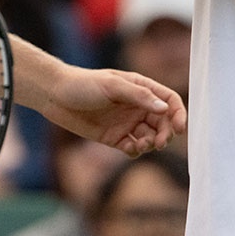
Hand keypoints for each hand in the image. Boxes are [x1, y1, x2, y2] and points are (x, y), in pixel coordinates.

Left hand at [41, 66, 186, 156]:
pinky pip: (134, 148)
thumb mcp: (112, 86)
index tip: (180, 128)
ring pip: (150, 137)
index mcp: (140, 88)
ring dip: (150, 143)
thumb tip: (164, 108)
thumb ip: (139, 96)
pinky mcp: (115, 138)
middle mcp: (137, 106)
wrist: (55, 96)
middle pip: (163, 122)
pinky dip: (136, 151)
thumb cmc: (83, 84)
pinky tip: (128, 148)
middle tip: (158, 142)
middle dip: (165, 133)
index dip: (178, 113)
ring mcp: (126, 122)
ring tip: (139, 144)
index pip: (168, 100)